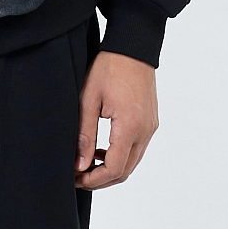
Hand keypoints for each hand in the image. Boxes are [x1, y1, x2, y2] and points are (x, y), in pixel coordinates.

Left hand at [76, 51, 157, 189]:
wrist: (132, 48)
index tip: (76, 179)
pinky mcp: (150, 122)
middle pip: (125, 171)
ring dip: (111, 169)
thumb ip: (84, 136)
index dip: (94, 180)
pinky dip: (120, 156)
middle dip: (101, 180)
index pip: (115, 169)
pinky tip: (101, 150)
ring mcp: (150, 127)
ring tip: (86, 164)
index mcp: (130, 126)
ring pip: (132, 162)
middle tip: (78, 177)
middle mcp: (145, 130)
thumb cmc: (109, 68)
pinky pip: (137, 149)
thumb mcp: (88, 100)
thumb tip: (79, 165)